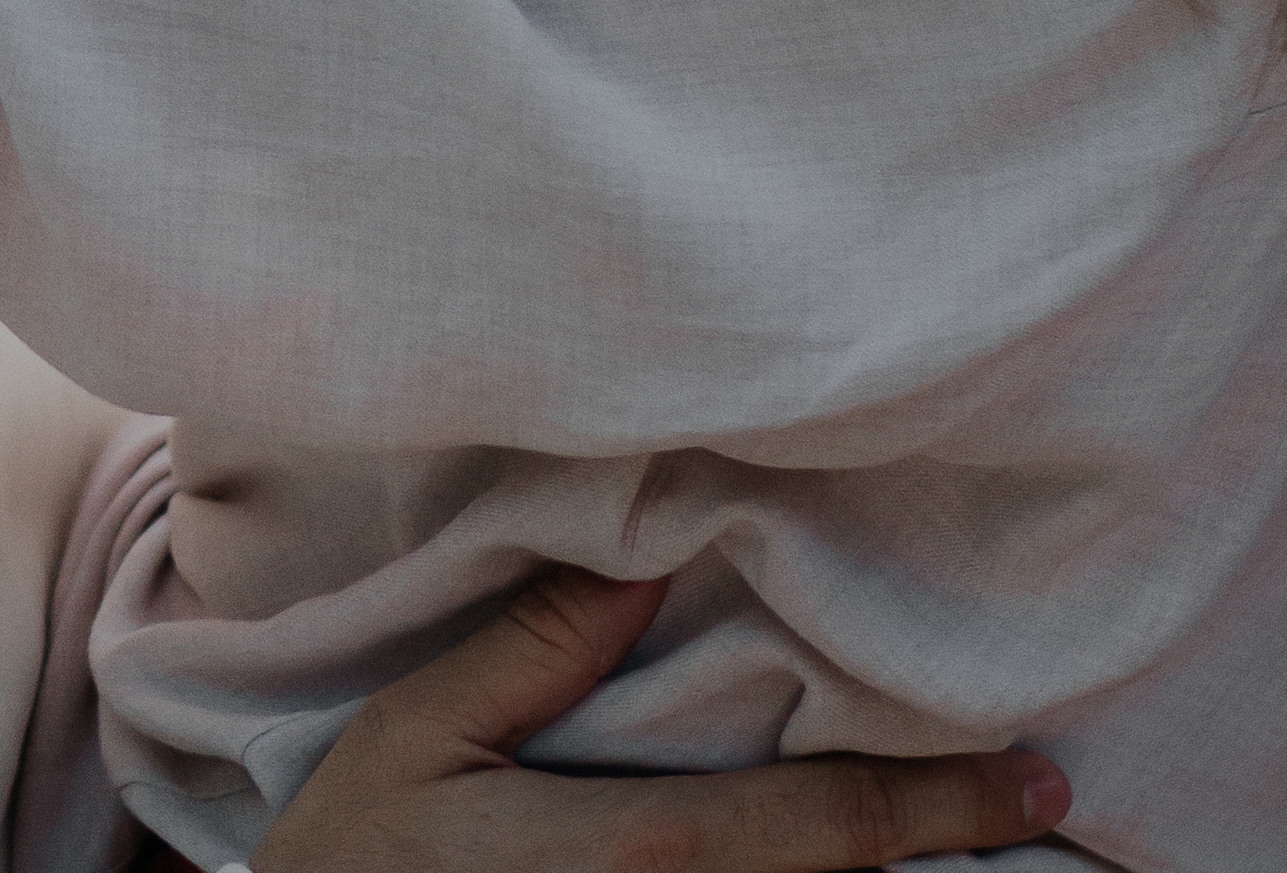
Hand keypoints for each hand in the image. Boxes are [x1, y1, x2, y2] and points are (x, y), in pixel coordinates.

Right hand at [244, 569, 1072, 870]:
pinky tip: (845, 871)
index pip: (826, 834)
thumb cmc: (348, 857)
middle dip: (944, 858)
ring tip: (959, 845)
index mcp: (632, 856)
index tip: (1039, 776)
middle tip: (1034, 802)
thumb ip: (534, 649)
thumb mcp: (416, 732)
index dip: (943, 810)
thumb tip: (647, 548)